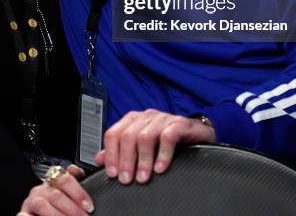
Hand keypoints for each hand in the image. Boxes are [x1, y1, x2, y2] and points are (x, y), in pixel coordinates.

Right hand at [18, 165, 92, 215]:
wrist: (45, 213)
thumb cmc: (62, 205)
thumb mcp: (71, 194)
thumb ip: (76, 187)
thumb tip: (80, 173)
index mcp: (55, 181)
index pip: (65, 179)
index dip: (78, 193)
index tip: (89, 206)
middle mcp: (42, 189)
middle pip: (56, 195)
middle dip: (71, 209)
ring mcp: (31, 201)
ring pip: (41, 204)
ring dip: (55, 214)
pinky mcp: (23, 212)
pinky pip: (24, 214)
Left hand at [95, 109, 215, 184]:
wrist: (196, 134)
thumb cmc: (166, 141)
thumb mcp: (141, 146)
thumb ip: (120, 151)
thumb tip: (99, 159)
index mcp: (133, 120)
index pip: (114, 133)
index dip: (111, 154)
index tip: (112, 174)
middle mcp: (146, 116)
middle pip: (128, 135)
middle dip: (125, 160)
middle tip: (127, 180)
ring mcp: (163, 118)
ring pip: (146, 136)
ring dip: (143, 160)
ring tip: (143, 178)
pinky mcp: (181, 124)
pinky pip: (169, 136)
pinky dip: (163, 154)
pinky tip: (161, 168)